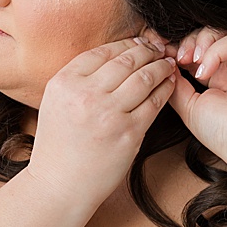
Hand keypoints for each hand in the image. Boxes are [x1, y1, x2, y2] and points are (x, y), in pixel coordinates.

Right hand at [26, 38, 176, 212]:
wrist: (61, 185)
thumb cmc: (60, 145)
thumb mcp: (55, 103)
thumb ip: (79, 79)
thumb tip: (115, 56)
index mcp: (64, 83)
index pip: (102, 51)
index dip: (126, 43)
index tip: (139, 42)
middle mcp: (85, 94)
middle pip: (126, 60)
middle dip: (147, 50)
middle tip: (159, 48)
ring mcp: (109, 114)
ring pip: (144, 77)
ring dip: (161, 66)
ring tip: (168, 63)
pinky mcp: (129, 132)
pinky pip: (154, 102)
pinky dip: (166, 89)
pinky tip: (171, 83)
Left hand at [155, 27, 226, 167]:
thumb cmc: (226, 135)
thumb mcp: (189, 106)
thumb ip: (176, 83)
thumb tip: (163, 62)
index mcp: (220, 76)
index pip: (197, 49)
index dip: (178, 49)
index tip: (161, 57)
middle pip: (207, 36)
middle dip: (187, 43)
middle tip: (175, 58)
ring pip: (221, 32)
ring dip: (199, 43)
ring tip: (189, 61)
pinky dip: (215, 50)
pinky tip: (205, 71)